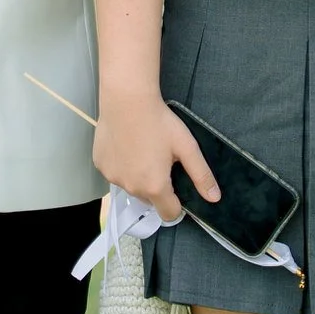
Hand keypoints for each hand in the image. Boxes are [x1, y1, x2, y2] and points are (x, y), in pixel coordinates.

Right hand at [92, 89, 220, 226]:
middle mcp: (131, 187)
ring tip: (142, 149)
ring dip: (138, 177)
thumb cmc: (159, 122)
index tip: (177, 183)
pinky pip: (116, 174)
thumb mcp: (186, 147)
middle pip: (149, 200)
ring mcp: (112, 178)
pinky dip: (122, 166)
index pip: (169, 213)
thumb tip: (214, 198)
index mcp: (154, 187)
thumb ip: (201, 175)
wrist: (126, 100)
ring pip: (131, 186)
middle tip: (160, 159)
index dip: (177, 203)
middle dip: (157, 187)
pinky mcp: (100, 165)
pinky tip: (126, 145)